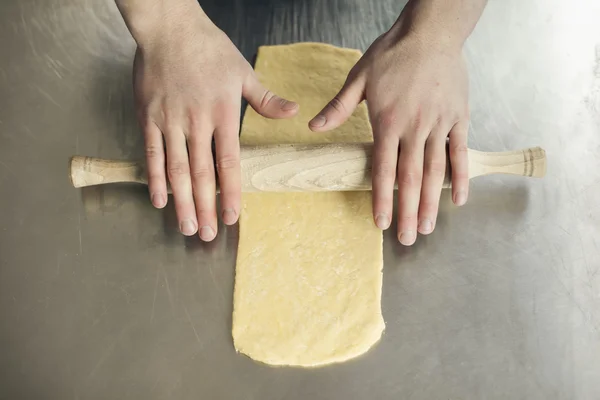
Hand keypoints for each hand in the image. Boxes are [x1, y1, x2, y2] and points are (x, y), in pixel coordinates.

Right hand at [132, 6, 297, 240]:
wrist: (169, 27)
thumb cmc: (208, 48)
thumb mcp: (243, 71)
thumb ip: (266, 99)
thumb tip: (294, 113)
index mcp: (223, 112)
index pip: (228, 162)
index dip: (230, 192)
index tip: (232, 216)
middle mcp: (196, 121)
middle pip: (200, 173)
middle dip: (205, 207)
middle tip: (208, 235)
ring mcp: (170, 120)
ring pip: (175, 169)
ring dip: (181, 202)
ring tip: (187, 227)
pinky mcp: (148, 117)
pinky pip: (151, 153)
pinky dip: (155, 178)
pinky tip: (160, 201)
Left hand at [309, 29, 469, 245]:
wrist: (430, 32)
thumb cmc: (392, 54)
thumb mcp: (359, 78)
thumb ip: (338, 108)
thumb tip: (313, 127)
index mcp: (388, 122)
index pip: (383, 170)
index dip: (382, 199)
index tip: (381, 223)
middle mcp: (415, 128)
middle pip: (411, 178)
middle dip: (409, 212)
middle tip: (409, 239)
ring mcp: (439, 124)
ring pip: (436, 170)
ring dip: (433, 202)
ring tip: (429, 226)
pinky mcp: (459, 117)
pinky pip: (460, 152)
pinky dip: (461, 176)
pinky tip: (459, 199)